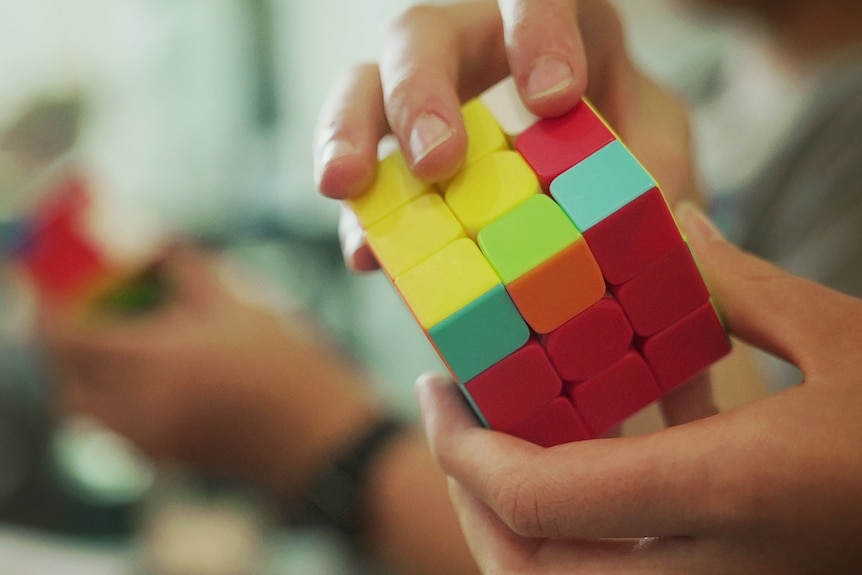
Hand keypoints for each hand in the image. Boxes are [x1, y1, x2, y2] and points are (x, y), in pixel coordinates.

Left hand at [37, 244, 380, 500]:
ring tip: (97, 347)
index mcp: (159, 360)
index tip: (41, 286)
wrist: (322, 439)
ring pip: (81, 411)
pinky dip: (102, 404)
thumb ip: (188, 268)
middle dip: (56, 345)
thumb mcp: (243, 306)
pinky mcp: (164, 459)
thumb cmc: (291, 369)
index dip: (46, 310)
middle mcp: (141, 406)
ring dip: (75, 377)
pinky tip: (132, 381)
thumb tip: (152, 240)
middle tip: (67, 314)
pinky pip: (110, 431)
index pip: (69, 338)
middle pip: (63, 378)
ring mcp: (150, 439)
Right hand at [315, 0, 712, 430]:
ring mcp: (423, 101)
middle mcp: (471, 46)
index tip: (554, 98)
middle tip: (439, 160)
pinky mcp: (395, 161)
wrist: (592, 175)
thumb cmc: (623, 136)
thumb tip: (650, 219)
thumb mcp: (657, 141)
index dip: (536, 33)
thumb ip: (657, 165)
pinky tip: (366, 255)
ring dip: (353, 133)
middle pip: (424, 33)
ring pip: (362, 84)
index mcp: (546, 23)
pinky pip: (362, 177)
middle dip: (423, 90)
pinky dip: (362, 216)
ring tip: (346, 185)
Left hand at [418, 202, 861, 573]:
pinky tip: (596, 456)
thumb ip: (738, 286)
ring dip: (515, 526)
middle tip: (456, 423)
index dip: (463, 452)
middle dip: (471, 501)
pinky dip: (580, 533)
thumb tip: (671, 224)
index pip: (537, 498)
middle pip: (527, 572)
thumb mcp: (845, 341)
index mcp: (729, 496)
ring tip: (501, 441)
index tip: (439, 390)